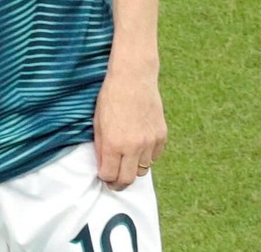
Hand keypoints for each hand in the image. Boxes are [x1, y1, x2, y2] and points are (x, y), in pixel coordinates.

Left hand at [92, 66, 166, 189]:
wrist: (133, 77)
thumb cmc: (111, 97)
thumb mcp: (98, 123)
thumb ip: (102, 148)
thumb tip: (104, 168)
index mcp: (115, 143)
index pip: (110, 175)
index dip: (105, 178)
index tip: (103, 176)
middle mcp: (134, 146)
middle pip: (128, 179)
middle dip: (119, 183)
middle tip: (114, 180)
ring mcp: (150, 141)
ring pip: (143, 169)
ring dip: (133, 168)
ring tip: (126, 159)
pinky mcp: (162, 135)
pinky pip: (155, 157)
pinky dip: (146, 156)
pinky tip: (138, 147)